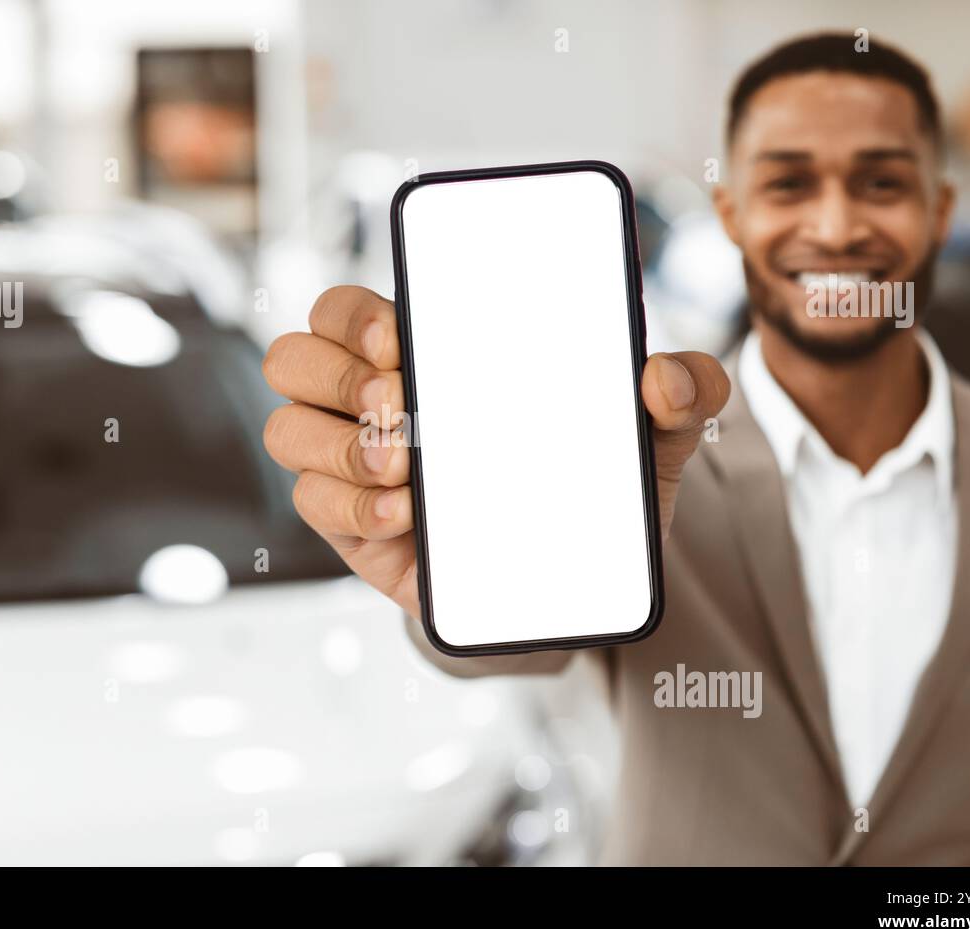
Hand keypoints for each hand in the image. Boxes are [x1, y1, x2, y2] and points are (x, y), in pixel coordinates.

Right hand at [262, 285, 730, 621]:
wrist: (569, 577)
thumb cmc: (591, 483)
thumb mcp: (647, 436)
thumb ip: (682, 392)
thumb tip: (666, 377)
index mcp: (426, 354)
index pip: (346, 309)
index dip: (353, 316)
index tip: (401, 340)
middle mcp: (372, 400)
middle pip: (291, 357)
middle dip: (335, 375)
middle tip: (403, 405)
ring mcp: (354, 465)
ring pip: (286, 430)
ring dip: (338, 444)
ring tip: (408, 467)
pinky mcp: (352, 526)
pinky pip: (312, 504)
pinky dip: (354, 507)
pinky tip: (408, 516)